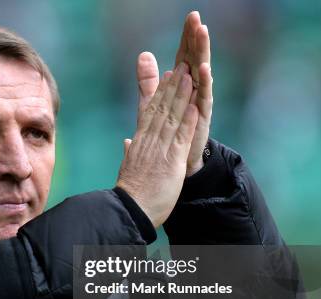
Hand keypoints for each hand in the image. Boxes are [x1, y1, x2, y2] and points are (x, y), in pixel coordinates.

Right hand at [116, 62, 198, 227]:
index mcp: (139, 144)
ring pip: (171, 118)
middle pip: (161, 109)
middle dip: (172, 87)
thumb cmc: (131, 193)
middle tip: (181, 66)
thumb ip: (129, 152)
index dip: (160, 93)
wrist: (130, 209)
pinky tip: (194, 106)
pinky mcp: (171, 162)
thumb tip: (126, 142)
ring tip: (190, 77)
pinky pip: (180, 138)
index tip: (167, 77)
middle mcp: (148, 142)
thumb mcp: (129, 168)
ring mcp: (159, 151)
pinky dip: (187, 121)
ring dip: (181, 96)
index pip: (150, 113)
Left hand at [134, 11, 212, 176]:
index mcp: (182, 86)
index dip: (187, 37)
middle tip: (198, 18)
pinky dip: (205, 82)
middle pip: (195, 60)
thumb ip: (149, 80)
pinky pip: (204, 98)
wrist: (174, 165)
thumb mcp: (153, 102)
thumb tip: (143, 55)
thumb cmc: (166, 134)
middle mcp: (194, 92)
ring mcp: (198, 104)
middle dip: (197, 39)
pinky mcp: (201, 118)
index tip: (190, 16)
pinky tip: (204, 67)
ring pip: (201, 73)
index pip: (185, 56)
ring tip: (203, 33)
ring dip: (202, 53)